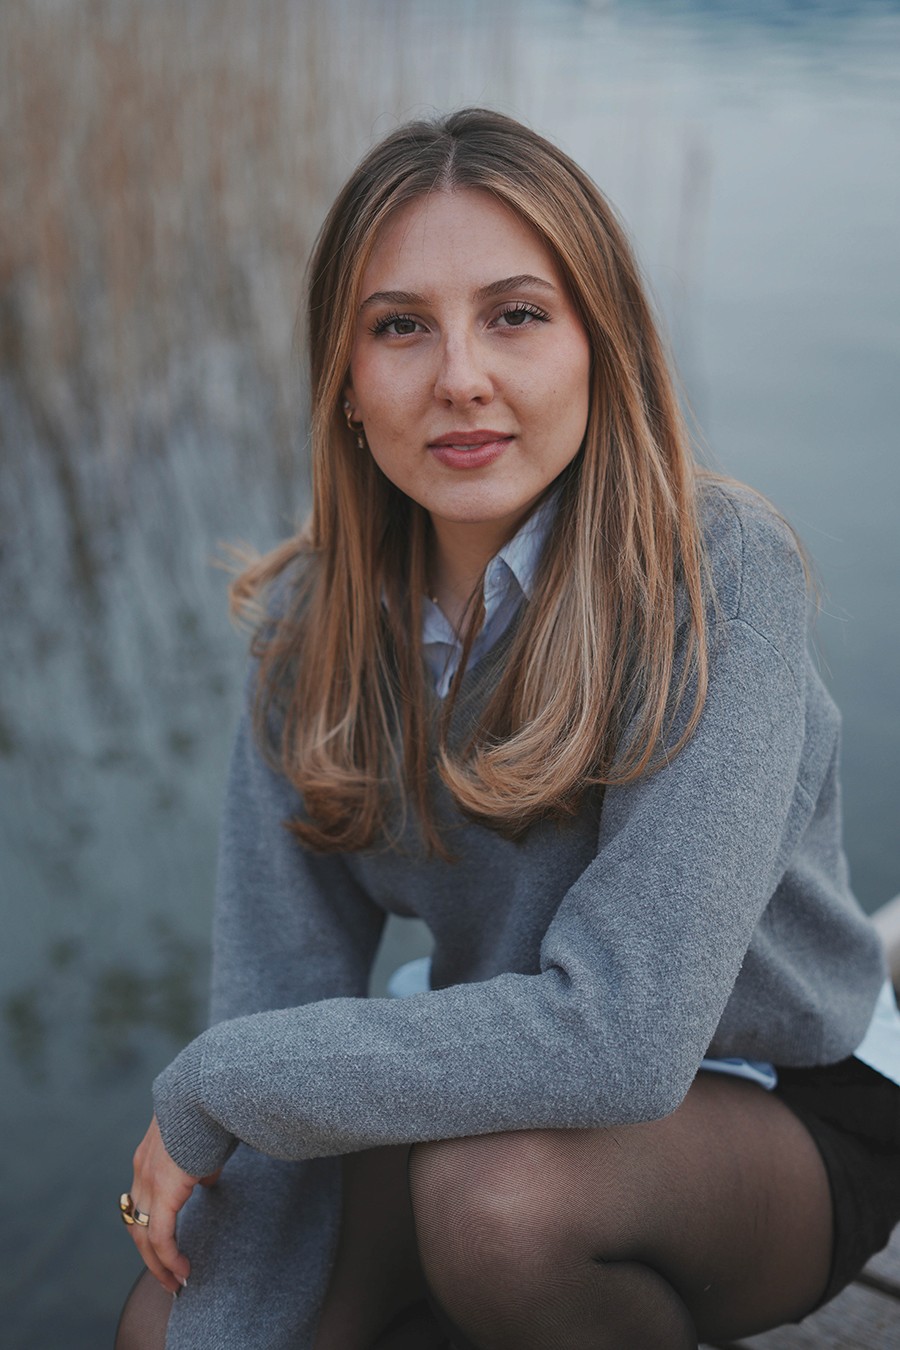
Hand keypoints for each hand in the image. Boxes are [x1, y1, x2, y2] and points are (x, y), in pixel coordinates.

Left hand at [126, 1115, 221, 1293]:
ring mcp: (148, 1184)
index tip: (166, 1245)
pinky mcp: (163, 1194)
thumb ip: (199, 1161)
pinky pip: (161, 1237)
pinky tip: (183, 1271)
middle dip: (150, 1254)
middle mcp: (141, 1173)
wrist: (201, 1093)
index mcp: (148, 1158)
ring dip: (157, 1264)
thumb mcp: (199, 1138)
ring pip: (144, 1237)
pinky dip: (169, 1258)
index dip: (151, 1225)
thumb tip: (207, 1179)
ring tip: (174, 1281)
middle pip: (136, 1224)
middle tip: (166, 1275)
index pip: (141, 1200)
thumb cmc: (206, 1109)